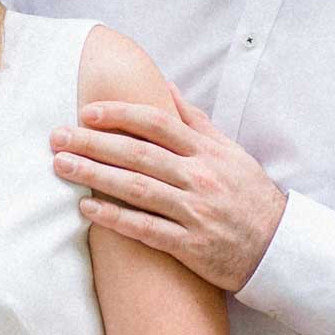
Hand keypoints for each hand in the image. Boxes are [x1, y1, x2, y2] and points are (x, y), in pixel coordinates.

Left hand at [51, 83, 287, 292]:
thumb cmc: (248, 196)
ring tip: (61, 166)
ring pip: (137, 189)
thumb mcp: (229, 151)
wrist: (278, 247)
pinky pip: (145, 229)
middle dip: (93, 143)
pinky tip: (87, 209)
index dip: (119, 115)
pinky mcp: (191, 245)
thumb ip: (195, 121)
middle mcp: (200, 177)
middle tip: (57, 137)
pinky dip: (115, 218)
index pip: (156, 124)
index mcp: (207, 152)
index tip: (87, 112)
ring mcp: (195, 211)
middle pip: (138, 154)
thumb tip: (164, 87)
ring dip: (95, 176)